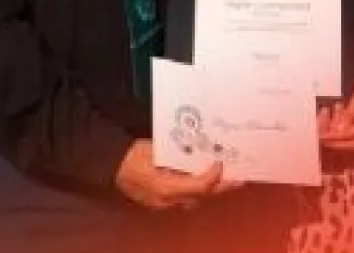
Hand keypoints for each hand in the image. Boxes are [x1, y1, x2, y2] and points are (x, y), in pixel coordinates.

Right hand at [114, 140, 242, 209]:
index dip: (212, 177)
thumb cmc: (133, 156)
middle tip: (241, 178)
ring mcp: (166, 204)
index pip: (198, 187)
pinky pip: (189, 197)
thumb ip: (175, 154)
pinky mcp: (165, 202)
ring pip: (198, 199)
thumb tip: (199, 151)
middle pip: (203, 196)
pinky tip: (212, 179)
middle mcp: (168, 200)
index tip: (220, 163)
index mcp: (165, 187)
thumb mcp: (153, 150)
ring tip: (231, 177)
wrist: (112, 168)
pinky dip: (202, 188)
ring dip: (214, 188)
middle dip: (223, 187)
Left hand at [319, 71, 353, 151]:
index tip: (320, 135)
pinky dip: (349, 135)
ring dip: (341, 139)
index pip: (349, 135)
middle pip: (352, 144)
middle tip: (321, 136)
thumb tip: (337, 130)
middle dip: (335, 142)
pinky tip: (340, 125)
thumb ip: (349, 114)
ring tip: (328, 129)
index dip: (333, 136)